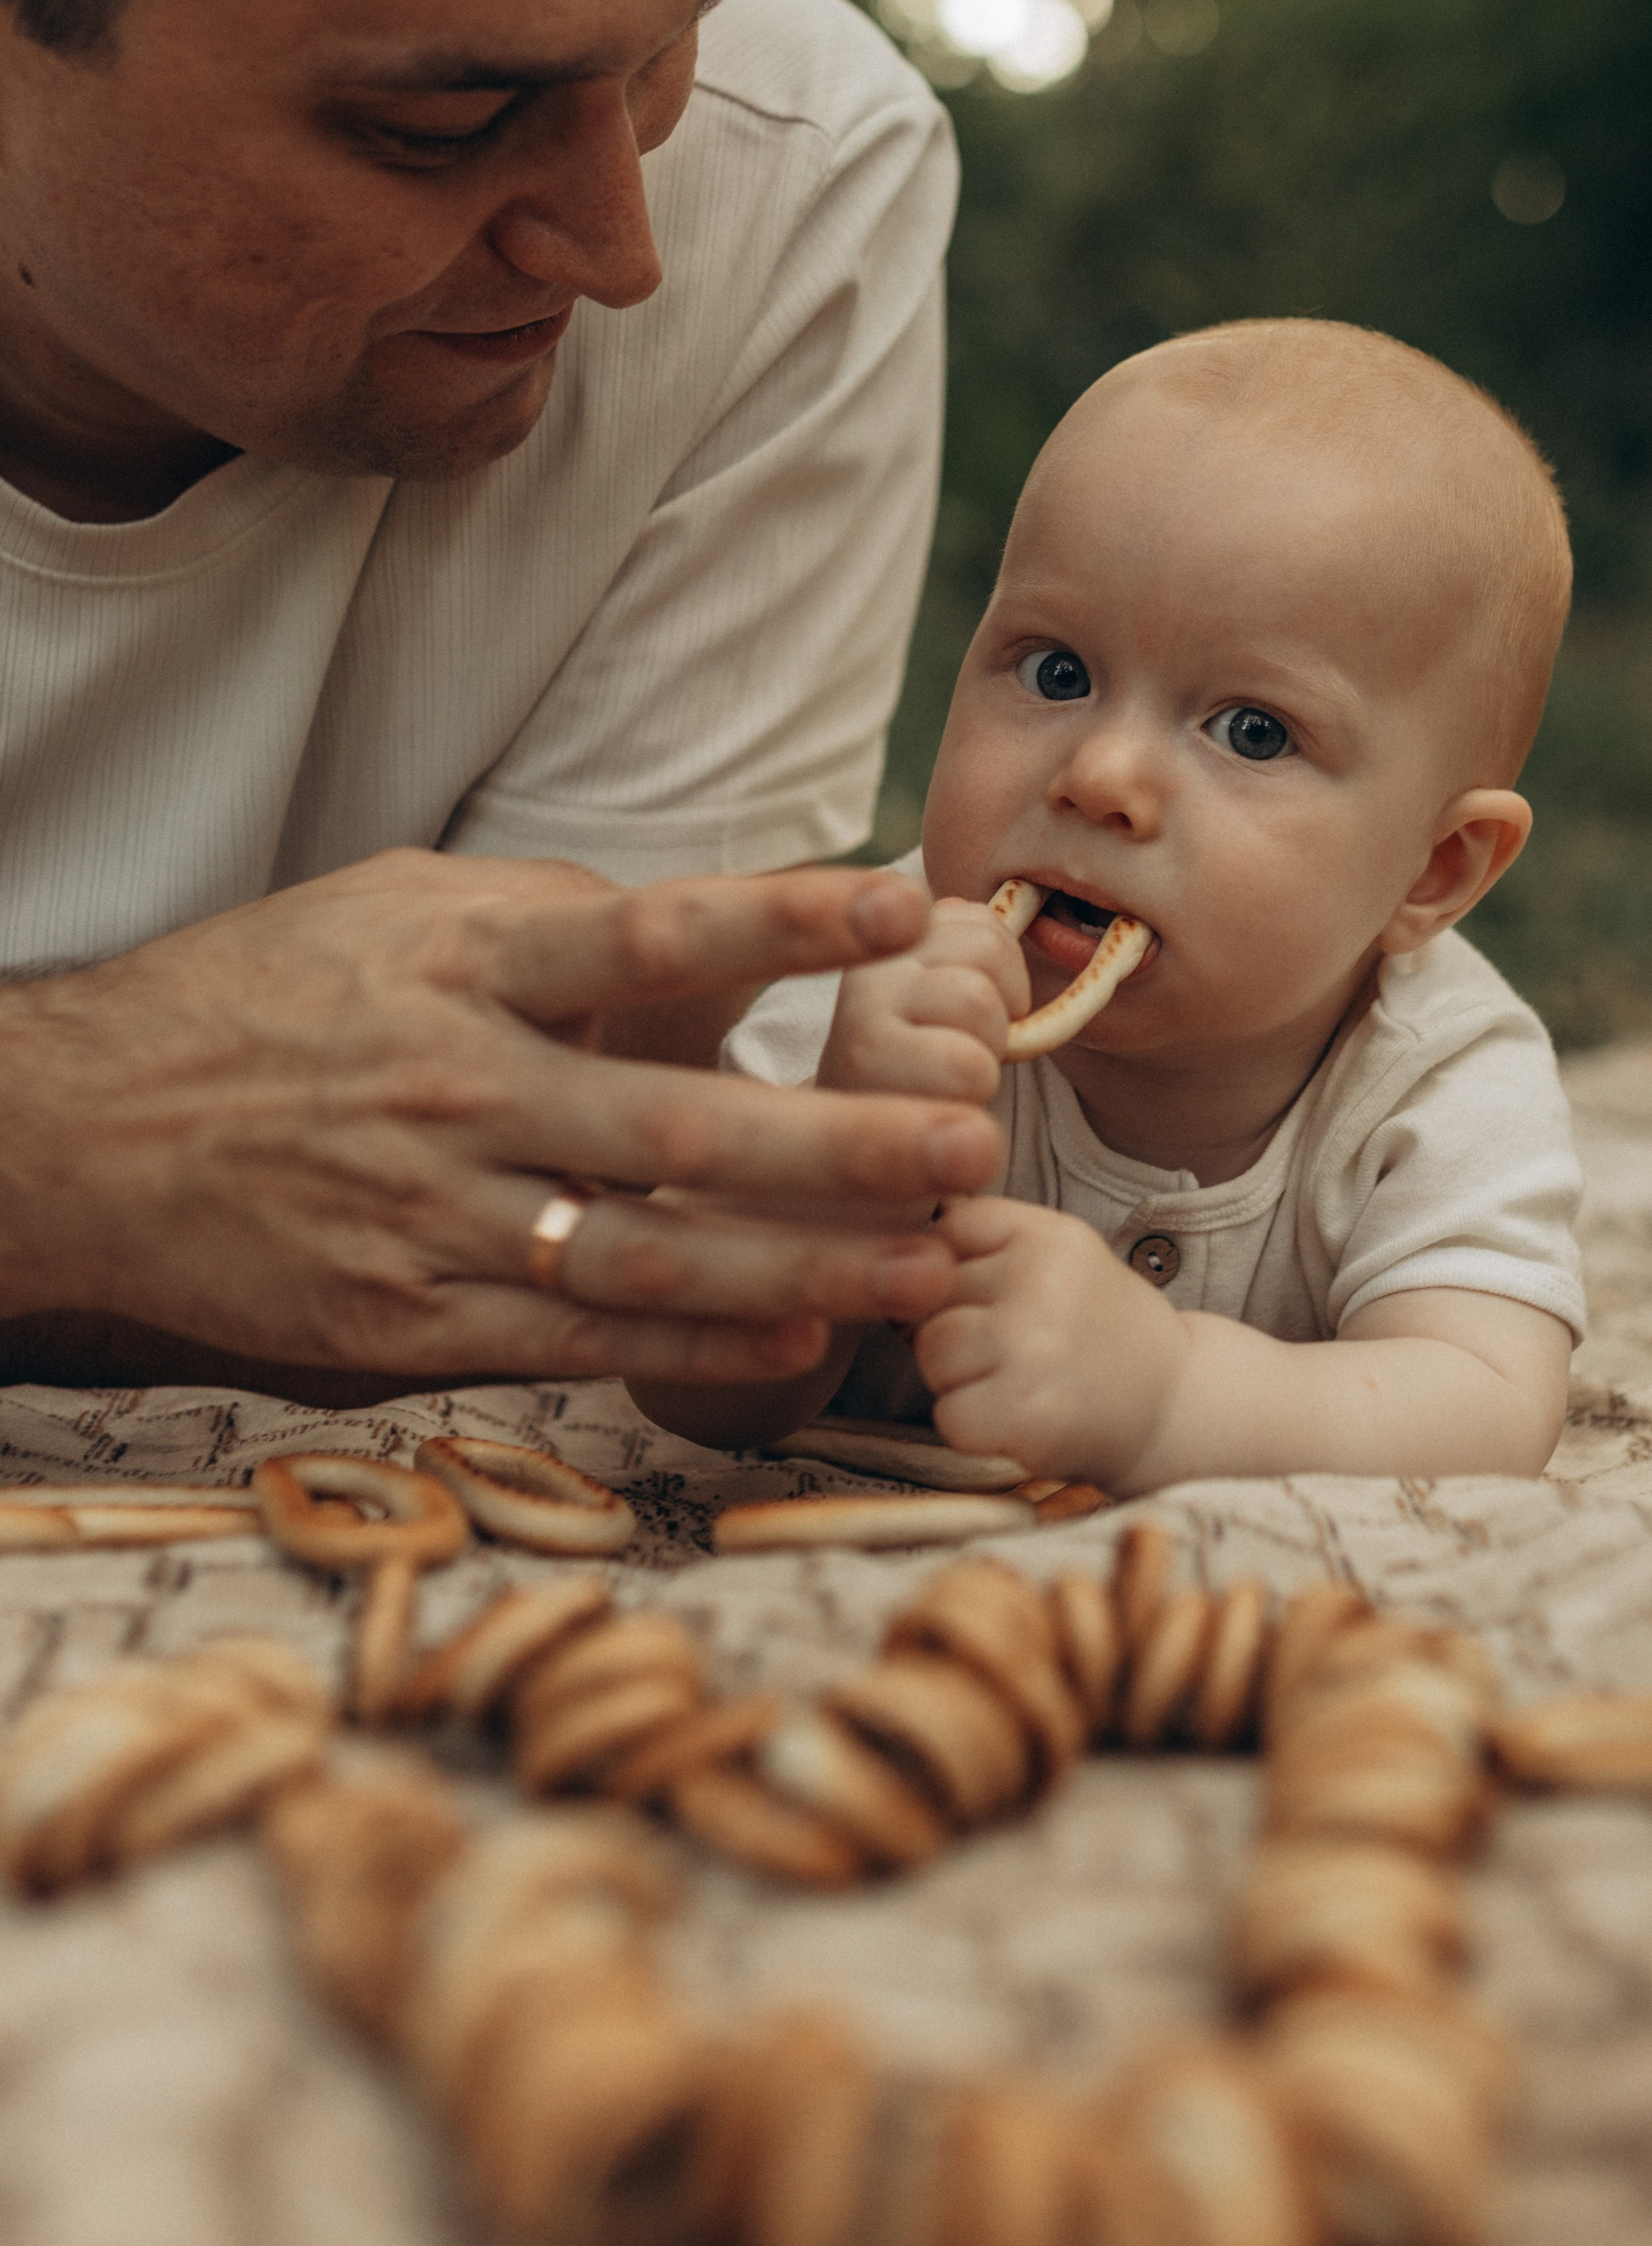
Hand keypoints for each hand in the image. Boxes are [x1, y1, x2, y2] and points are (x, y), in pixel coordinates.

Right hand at [0, 853, 1000, 1391]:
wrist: (88, 1135)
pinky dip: (694, 1343)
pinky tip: (798, 1342)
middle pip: (678, 1125)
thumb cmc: (264, 1000)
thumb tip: (703, 925)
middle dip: (839, 1143)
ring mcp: (437, 1218)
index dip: (781, 920)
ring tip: (932, 1266)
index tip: (906, 903)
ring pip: (650, 1253)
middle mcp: (461, 1092)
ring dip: (804, 1267)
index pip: (647, 934)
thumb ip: (553, 915)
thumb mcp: (396, 911)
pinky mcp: (410, 1322)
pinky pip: (580, 1336)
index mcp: (464, 968)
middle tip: (969, 1142)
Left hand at [912, 1197, 1188, 1489]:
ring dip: (959, 1379)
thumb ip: (985, 1243)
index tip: (998, 1299)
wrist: (1175, 1403)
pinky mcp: (1025, 1413)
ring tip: (1016, 1382)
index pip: (944, 1234)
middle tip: (1016, 1351)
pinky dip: (974, 1429)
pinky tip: (1020, 1418)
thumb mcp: (1057, 1257)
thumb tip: (888, 1260)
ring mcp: (1031, 1346)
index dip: (957, 1275)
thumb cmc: (1095, 1330)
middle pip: (927, 1296)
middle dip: (954, 1328)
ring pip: (932, 1353)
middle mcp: (1039, 1280)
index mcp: (1045, 1234)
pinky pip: (949, 1415)